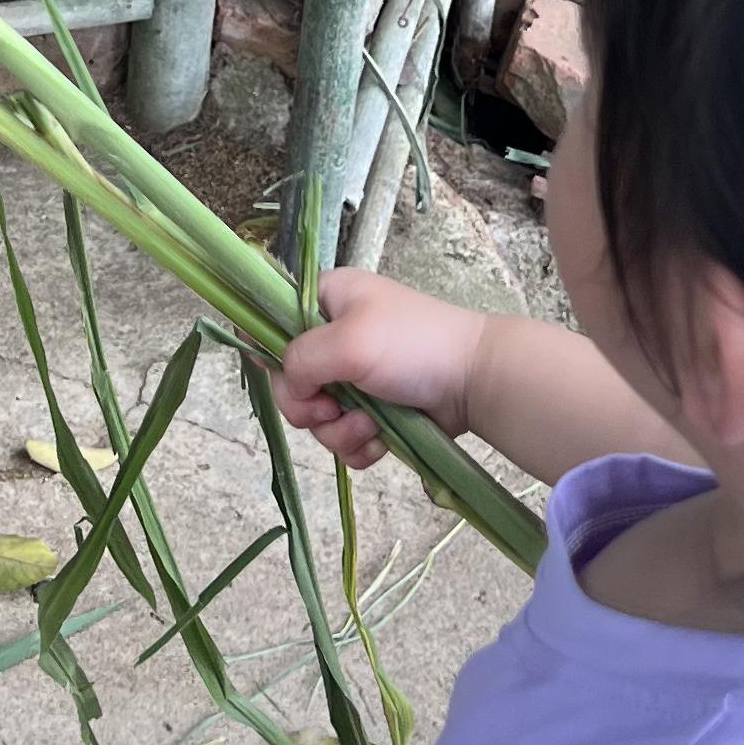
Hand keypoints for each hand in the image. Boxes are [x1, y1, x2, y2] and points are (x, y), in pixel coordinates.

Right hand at [275, 270, 483, 467]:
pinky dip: (357, 445)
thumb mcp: (348, 341)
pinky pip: (343, 437)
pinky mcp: (373, 412)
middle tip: (332, 409)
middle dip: (308, 405)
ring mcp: (354, 377)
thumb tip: (290, 384)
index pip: (272, 316)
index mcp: (328, 300)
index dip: (267, 348)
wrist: (475, 381)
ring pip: (316, 417)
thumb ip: (300, 359)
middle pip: (290, 380)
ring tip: (368, 426)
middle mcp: (335, 336)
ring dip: (337, 430)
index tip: (285, 374)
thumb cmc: (413, 346)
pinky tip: (379, 441)